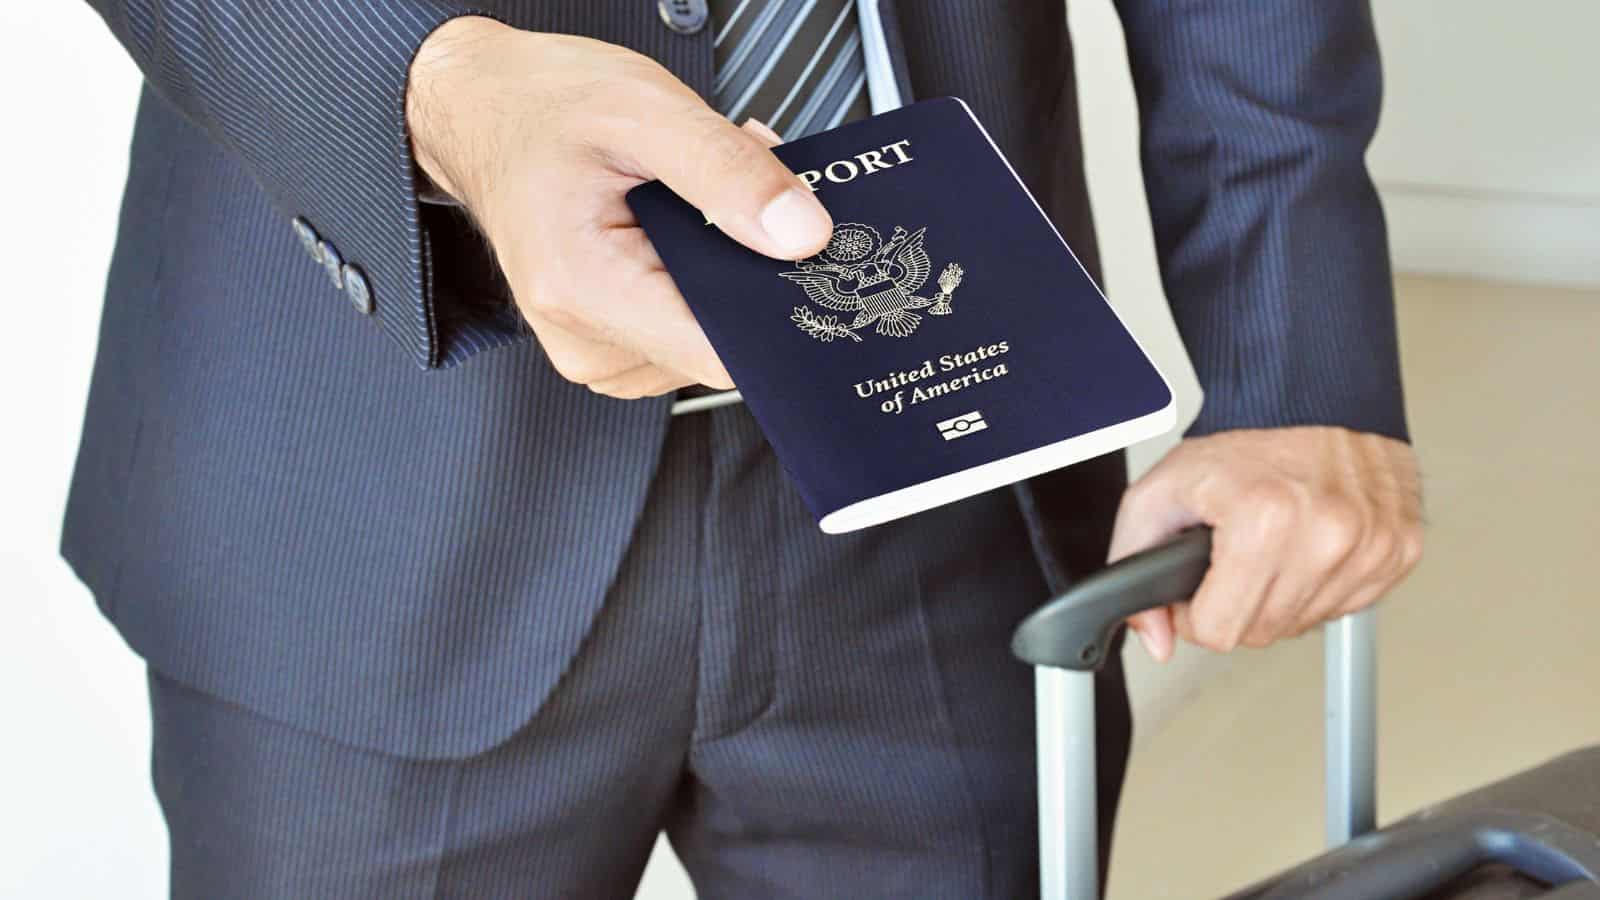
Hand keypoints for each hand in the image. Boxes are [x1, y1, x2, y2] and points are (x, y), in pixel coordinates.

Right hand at [406, 17, 830, 396]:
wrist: (484, 110)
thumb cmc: (543, 106)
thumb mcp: (646, 109)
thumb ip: (730, 172)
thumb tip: (803, 235)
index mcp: (585, 288)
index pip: (719, 353)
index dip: (772, 307)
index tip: (795, 254)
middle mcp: (583, 338)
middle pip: (719, 346)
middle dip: (745, 271)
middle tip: (733, 196)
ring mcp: (592, 349)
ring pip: (706, 341)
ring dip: (721, 272)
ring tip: (691, 202)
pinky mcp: (605, 343)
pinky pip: (681, 332)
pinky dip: (698, 282)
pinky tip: (678, 229)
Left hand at [1110, 427, 1423, 659]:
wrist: (1313, 398)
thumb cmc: (1240, 444)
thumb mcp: (1159, 493)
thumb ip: (1134, 564)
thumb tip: (1156, 639)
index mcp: (1266, 520)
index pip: (1219, 631)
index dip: (1194, 613)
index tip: (1198, 584)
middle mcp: (1329, 534)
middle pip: (1262, 633)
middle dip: (1236, 604)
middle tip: (1232, 558)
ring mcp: (1372, 544)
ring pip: (1305, 625)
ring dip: (1280, 597)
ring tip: (1271, 546)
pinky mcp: (1401, 548)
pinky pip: (1348, 607)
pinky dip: (1321, 585)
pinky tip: (1308, 546)